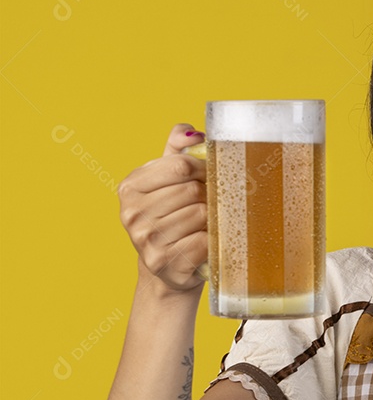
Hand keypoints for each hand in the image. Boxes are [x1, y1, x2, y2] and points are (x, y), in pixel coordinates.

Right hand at [118, 124, 208, 290]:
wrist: (168, 267)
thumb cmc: (174, 216)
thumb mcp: (170, 179)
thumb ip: (178, 149)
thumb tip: (193, 133)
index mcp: (130, 187)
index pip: (181, 165)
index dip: (204, 169)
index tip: (209, 177)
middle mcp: (132, 213)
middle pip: (193, 191)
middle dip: (210, 196)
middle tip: (211, 205)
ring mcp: (145, 240)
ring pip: (202, 215)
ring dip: (214, 220)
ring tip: (207, 225)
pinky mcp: (163, 262)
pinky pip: (204, 241)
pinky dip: (213, 241)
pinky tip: (206, 244)